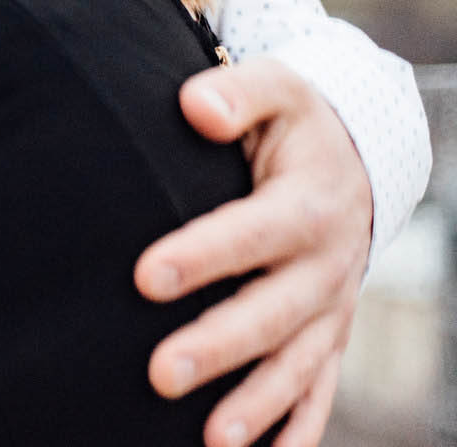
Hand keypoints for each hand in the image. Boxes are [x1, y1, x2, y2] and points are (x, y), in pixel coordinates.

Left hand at [135, 56, 371, 446]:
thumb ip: (236, 94)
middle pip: (272, 314)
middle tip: (159, 373)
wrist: (355, 161)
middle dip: (218, 347)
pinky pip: (317, 393)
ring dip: (255, 407)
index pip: (252, 234)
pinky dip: (296, 432)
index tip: (146, 276)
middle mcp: (327, 266)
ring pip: (295, 367)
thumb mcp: (277, 90)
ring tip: (211, 441)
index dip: (202, 255)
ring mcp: (331, 309)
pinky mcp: (328, 338)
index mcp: (309, 205)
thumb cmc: (293, 123)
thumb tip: (195, 106)